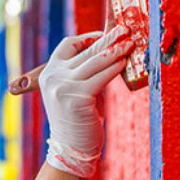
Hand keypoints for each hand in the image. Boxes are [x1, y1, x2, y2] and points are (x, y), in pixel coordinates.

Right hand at [39, 25, 132, 177]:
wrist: (71, 149)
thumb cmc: (78, 120)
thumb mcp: (76, 91)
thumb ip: (86, 73)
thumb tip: (111, 52)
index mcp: (48, 73)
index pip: (68, 45)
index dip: (89, 37)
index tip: (107, 34)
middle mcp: (53, 77)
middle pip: (85, 50)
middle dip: (108, 39)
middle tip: (125, 30)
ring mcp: (62, 87)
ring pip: (95, 61)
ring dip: (116, 50)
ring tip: (130, 43)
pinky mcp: (76, 97)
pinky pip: (101, 76)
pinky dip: (114, 68)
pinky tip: (124, 63)